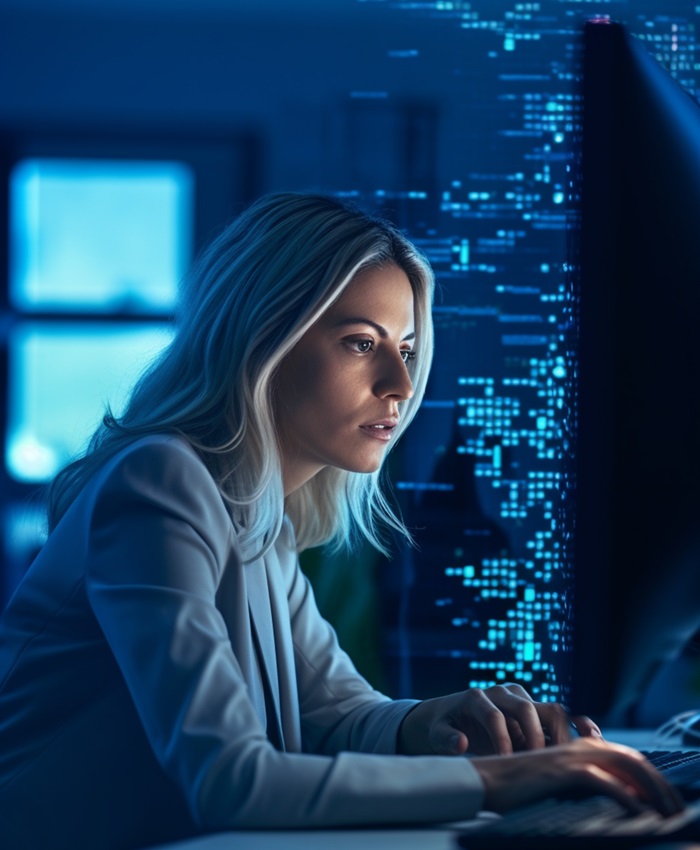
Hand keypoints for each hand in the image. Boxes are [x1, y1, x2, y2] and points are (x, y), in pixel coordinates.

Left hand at [397, 683, 600, 755]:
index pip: (494, 716)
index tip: (506, 762)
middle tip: (539, 764)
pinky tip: (593, 739)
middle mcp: (503, 694)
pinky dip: (578, 725)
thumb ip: (447, 738)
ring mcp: (522, 700)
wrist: (453, 715)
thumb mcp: (438, 733)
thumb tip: (461, 744)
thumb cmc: (446, 726)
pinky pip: (562, 716)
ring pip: (550, 710)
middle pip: (526, 709)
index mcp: (478, 697)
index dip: (501, 739)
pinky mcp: (536, 712)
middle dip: (534, 738)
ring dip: (562, 734)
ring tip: (570, 758)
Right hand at [472, 737, 684, 815]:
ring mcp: (571, 754)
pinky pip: (603, 782)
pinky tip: (638, 812)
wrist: (486, 779)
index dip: (653, 777)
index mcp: (579, 744)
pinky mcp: (561, 769)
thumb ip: (584, 780)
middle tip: (676, 809)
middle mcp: (578, 744)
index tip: (669, 801)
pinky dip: (625, 798)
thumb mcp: (557, 779)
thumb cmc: (518, 784)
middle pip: (632, 758)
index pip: (627, 756)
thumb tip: (620, 800)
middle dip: (659, 784)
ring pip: (624, 765)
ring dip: (651, 790)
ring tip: (666, 813)